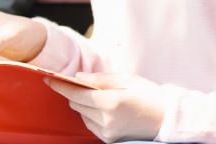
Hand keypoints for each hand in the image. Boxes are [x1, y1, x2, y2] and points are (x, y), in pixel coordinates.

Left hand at [47, 72, 167, 143]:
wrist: (167, 119)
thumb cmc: (150, 95)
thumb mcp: (129, 79)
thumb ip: (101, 79)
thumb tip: (78, 78)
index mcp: (111, 102)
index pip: (77, 93)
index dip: (61, 85)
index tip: (49, 78)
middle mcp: (106, 120)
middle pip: (76, 104)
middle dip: (76, 93)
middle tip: (84, 84)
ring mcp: (106, 132)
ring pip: (82, 114)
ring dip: (85, 104)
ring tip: (103, 97)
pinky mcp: (108, 139)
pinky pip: (90, 124)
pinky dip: (91, 114)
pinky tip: (105, 108)